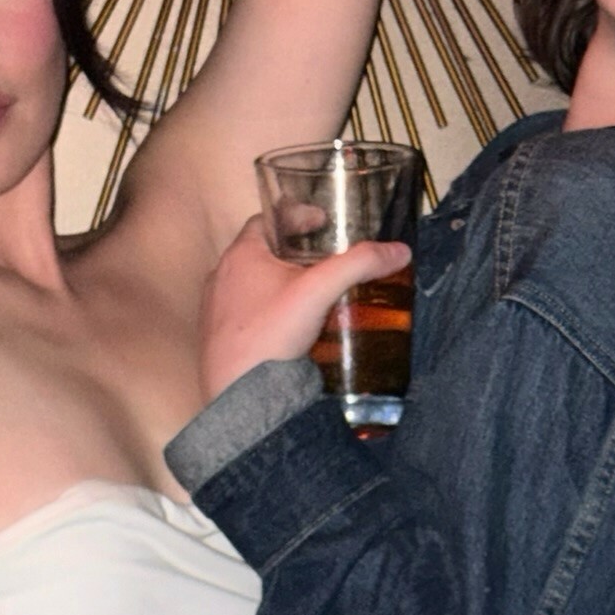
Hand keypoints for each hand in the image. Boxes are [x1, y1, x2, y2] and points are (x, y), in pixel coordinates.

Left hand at [201, 215, 411, 399]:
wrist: (240, 398)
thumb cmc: (272, 334)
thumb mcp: (320, 292)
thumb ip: (359, 265)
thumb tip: (399, 250)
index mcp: (240, 255)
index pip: (265, 219)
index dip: (295, 215)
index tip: (321, 221)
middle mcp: (221, 277)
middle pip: (260, 252)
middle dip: (293, 251)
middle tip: (325, 258)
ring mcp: (215, 310)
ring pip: (252, 284)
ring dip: (280, 281)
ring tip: (312, 292)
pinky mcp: (217, 339)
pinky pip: (245, 312)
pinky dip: (269, 309)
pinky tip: (290, 326)